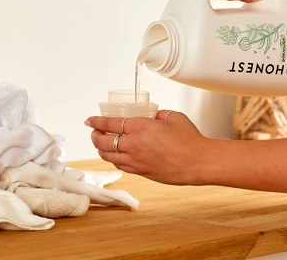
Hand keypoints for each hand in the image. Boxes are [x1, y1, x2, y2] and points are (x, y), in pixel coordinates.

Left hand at [86, 111, 208, 184]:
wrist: (197, 162)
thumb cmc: (188, 139)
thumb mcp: (173, 117)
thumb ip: (159, 114)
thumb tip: (153, 116)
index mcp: (140, 127)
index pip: (110, 124)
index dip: (97, 122)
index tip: (89, 120)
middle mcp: (133, 145)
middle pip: (103, 142)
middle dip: (95, 136)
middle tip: (94, 132)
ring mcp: (136, 161)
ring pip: (109, 157)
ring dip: (101, 149)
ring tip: (101, 144)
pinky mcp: (142, 172)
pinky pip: (121, 166)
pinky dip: (114, 159)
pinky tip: (117, 156)